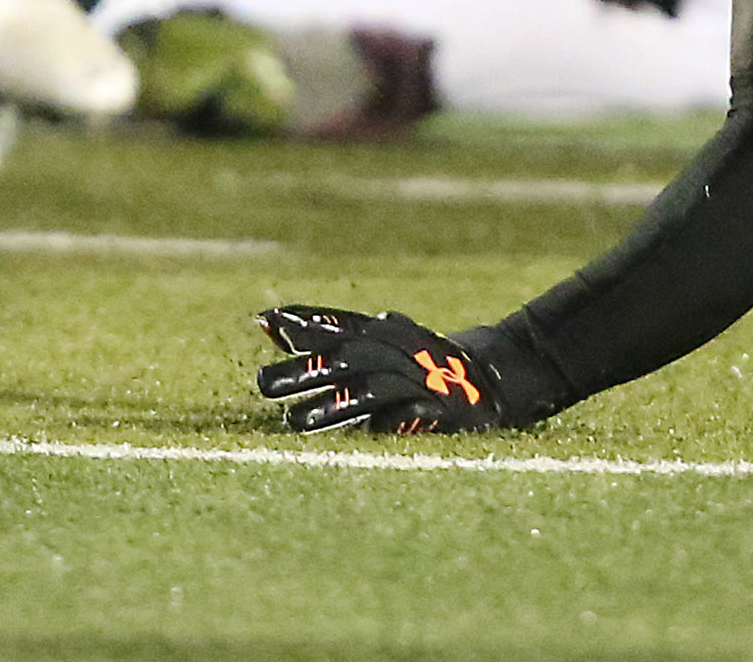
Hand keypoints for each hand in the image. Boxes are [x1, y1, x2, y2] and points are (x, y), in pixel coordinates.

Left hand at [255, 305, 509, 435]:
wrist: (490, 374)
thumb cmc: (419, 359)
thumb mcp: (378, 340)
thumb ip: (328, 336)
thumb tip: (266, 321)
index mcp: (382, 333)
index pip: (339, 323)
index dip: (307, 320)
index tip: (268, 318)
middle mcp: (396, 352)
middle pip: (344, 359)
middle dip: (303, 370)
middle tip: (262, 383)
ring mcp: (417, 381)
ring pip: (368, 392)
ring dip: (331, 405)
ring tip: (294, 422)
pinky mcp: (438, 411)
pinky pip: (407, 418)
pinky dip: (390, 423)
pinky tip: (365, 434)